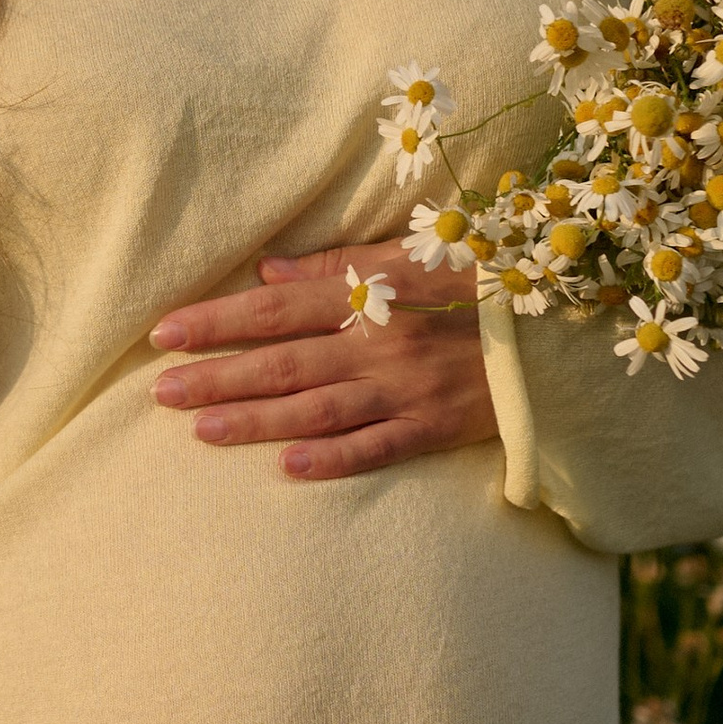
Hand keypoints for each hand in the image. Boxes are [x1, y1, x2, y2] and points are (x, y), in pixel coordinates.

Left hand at [149, 238, 498, 480]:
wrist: (561, 327)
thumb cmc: (478, 281)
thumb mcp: (409, 256)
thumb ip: (336, 264)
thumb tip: (266, 272)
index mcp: (371, 294)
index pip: (277, 309)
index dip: (219, 320)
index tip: (165, 333)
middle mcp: (382, 342)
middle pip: (285, 362)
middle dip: (219, 376)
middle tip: (161, 391)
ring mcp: (409, 389)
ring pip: (318, 407)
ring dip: (258, 420)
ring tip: (202, 430)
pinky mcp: (437, 428)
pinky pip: (379, 447)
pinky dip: (335, 458)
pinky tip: (289, 468)